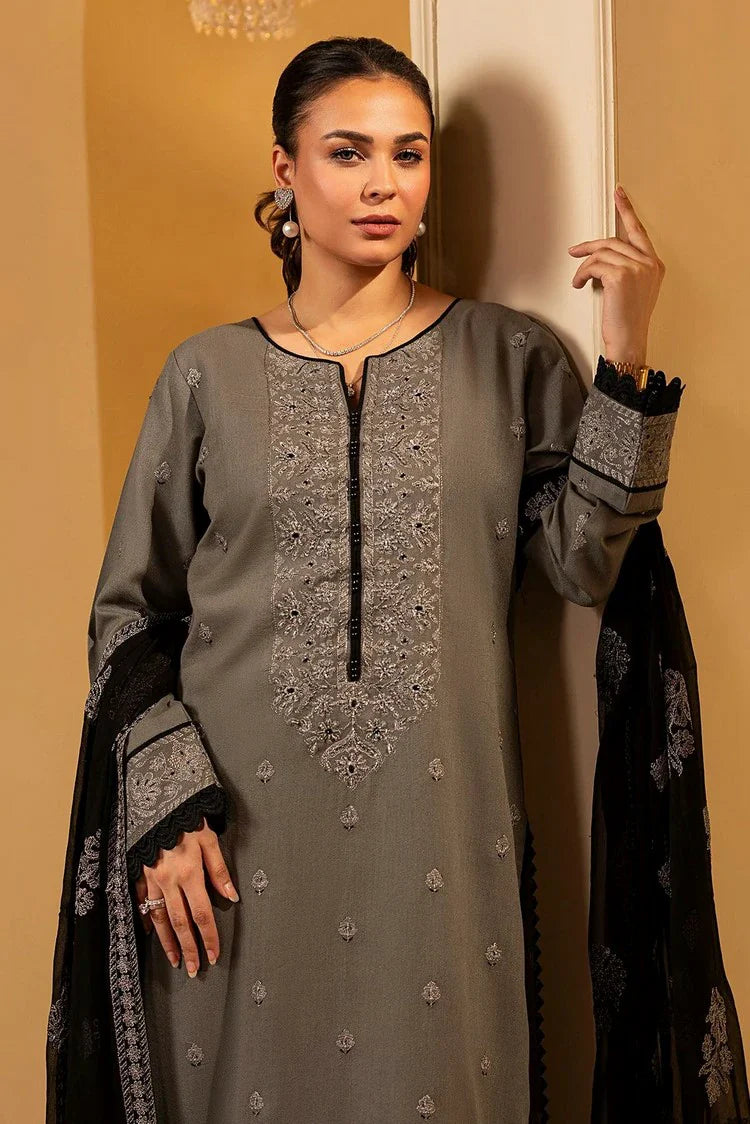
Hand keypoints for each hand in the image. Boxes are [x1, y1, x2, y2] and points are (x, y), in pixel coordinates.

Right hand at [133, 817, 239, 977]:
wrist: (157, 799)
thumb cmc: (188, 818)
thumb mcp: (209, 839)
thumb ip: (220, 870)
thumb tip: (232, 897)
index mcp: (189, 873)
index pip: (202, 914)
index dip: (209, 937)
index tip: (214, 955)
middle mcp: (168, 881)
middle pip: (180, 923)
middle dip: (189, 948)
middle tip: (195, 969)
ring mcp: (150, 880)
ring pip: (160, 918)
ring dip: (168, 942)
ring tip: (176, 960)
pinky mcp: (138, 874)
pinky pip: (141, 904)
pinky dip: (147, 920)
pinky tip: (151, 933)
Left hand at [568, 184, 665, 364]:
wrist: (629, 341)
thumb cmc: (627, 321)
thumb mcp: (633, 291)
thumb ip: (627, 269)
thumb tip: (601, 258)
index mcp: (655, 264)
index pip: (638, 231)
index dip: (627, 210)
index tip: (618, 193)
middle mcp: (649, 263)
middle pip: (613, 241)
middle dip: (590, 246)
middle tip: (574, 251)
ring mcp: (636, 268)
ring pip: (601, 253)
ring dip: (584, 266)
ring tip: (578, 279)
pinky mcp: (620, 276)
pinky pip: (594, 265)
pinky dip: (582, 274)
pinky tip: (579, 285)